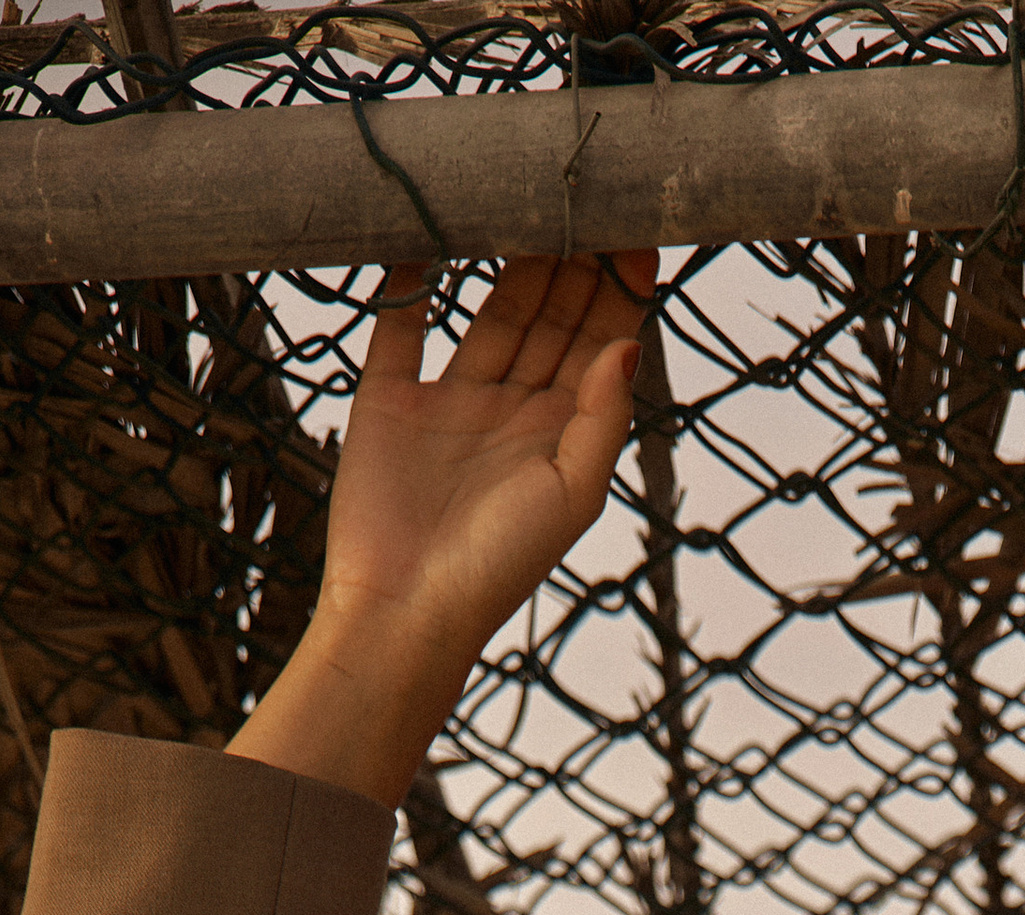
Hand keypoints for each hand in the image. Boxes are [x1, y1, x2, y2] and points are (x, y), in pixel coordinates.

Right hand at [231, 248, 656, 809]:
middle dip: (573, 261)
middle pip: (550, 318)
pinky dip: (411, 281)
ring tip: (529, 197)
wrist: (406, 609)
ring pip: (490, 312)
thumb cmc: (499, 565)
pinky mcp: (390, 400)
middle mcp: (512, 411)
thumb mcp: (571, 492)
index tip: (635, 232)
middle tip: (586, 195)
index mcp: (561, 435)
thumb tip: (630, 339)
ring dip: (511, 259)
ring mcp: (450, 403)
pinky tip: (425, 235)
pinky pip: (401, 326)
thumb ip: (602, 415)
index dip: (618, 291)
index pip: (599, 344)